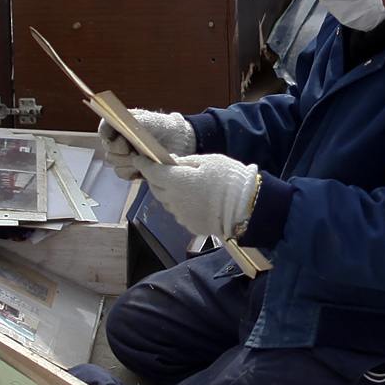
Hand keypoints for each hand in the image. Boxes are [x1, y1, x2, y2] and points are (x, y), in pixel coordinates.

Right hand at [97, 108, 192, 177]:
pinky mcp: (129, 169)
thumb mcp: (149, 120)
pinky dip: (131, 172)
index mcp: (119, 124)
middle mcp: (117, 139)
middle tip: (134, 151)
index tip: (117, 139)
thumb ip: (135, 122)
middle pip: (108, 149)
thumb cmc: (162, 127)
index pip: (104, 129)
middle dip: (121, 151)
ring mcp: (122, 155)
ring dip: (128, 162)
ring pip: (114, 162)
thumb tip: (124, 127)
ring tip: (143, 158)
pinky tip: (142, 168)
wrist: (178, 142)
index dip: (106, 134)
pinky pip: (122, 173)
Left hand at [140, 153, 260, 243]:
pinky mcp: (190, 226)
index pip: (151, 172)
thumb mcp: (207, 161)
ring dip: (168, 193)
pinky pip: (179, 213)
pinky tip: (194, 200)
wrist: (246, 207)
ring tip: (182, 185)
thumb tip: (170, 162)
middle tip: (161, 170)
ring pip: (167, 202)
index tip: (138, 159)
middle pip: (156, 188)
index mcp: (176, 181)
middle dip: (155, 179)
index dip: (142, 164)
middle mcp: (173, 200)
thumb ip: (185, 162)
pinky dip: (181, 205)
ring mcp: (181, 215)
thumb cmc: (228, 178)